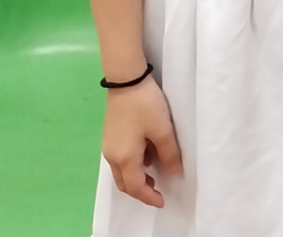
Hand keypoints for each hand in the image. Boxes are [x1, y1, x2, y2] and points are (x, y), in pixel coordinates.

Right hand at [102, 77, 181, 207]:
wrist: (126, 81)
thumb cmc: (145, 106)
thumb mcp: (163, 129)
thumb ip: (169, 153)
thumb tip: (174, 173)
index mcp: (125, 158)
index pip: (135, 187)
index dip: (148, 197)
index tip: (162, 201)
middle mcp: (112, 156)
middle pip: (124, 183)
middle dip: (140, 191)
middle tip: (157, 192)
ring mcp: (108, 146)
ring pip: (121, 172)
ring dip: (136, 178)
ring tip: (155, 175)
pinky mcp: (110, 136)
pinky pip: (120, 160)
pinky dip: (133, 165)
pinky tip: (147, 156)